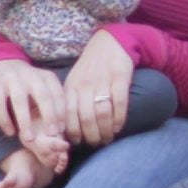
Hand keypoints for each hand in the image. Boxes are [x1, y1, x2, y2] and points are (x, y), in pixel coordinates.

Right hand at [0, 59, 62, 146]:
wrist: (2, 64)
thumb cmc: (27, 83)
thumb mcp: (43, 86)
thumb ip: (52, 100)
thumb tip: (62, 128)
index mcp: (46, 77)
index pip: (58, 94)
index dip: (61, 112)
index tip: (61, 129)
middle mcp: (31, 75)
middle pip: (43, 96)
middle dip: (49, 116)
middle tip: (51, 135)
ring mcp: (12, 78)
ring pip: (19, 100)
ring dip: (25, 121)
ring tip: (28, 138)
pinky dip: (4, 119)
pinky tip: (9, 132)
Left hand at [60, 31, 134, 145]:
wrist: (109, 43)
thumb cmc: (89, 67)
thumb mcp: (74, 81)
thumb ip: (70, 100)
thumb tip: (67, 128)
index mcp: (71, 87)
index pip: (68, 114)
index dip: (73, 131)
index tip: (78, 142)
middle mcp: (85, 85)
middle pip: (86, 118)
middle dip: (91, 136)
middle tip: (96, 144)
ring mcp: (103, 81)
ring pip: (102, 113)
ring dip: (106, 130)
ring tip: (107, 139)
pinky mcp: (120, 78)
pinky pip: (119, 103)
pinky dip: (119, 118)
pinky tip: (118, 127)